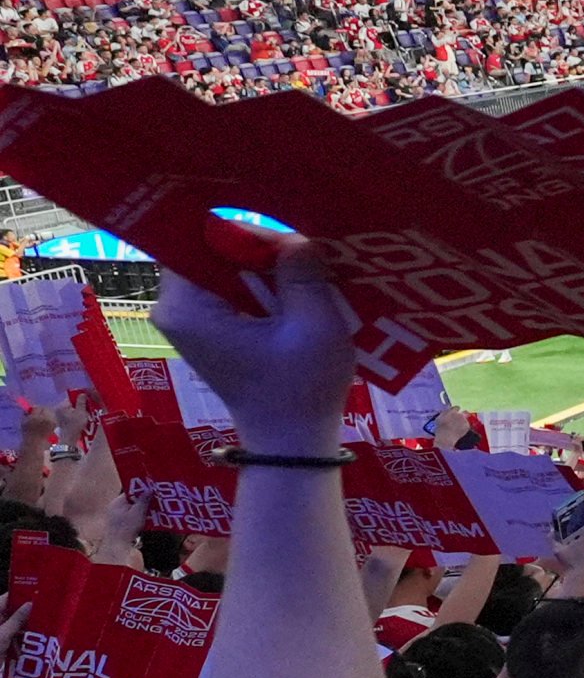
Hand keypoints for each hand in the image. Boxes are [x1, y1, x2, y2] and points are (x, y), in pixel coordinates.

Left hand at [152, 236, 361, 454]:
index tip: (292, 240)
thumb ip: (303, 276)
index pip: (204, 241)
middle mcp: (175, 309)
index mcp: (187, 307)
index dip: (249, 235)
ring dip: (267, 271)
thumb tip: (298, 238)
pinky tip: (297, 296)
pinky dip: (263, 289)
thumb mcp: (315, 328)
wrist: (291, 443)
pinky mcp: (208, 330)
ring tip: (309, 273)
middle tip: (308, 253)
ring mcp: (190, 321)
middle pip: (214, 254)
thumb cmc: (300, 389)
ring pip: (226, 270)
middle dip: (261, 251)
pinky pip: (232, 290)